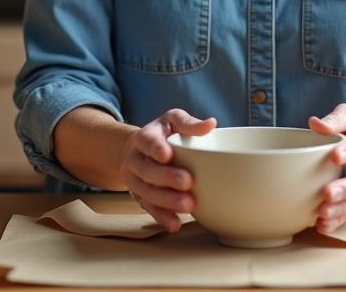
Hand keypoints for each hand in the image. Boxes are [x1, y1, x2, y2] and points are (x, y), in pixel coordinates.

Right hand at [120, 108, 216, 231]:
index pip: (147, 141)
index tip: (167, 155)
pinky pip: (148, 208)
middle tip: (187, 182)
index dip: (156, 148)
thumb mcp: (173, 121)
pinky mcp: (139, 197)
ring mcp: (135, 180)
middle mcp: (134, 159)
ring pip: (146, 192)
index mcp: (143, 137)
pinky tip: (175, 223)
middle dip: (166, 177)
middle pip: (146, 170)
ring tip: (187, 205)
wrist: (140, 151)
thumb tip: (211, 123)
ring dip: (166, 200)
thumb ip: (189, 123)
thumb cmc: (163, 133)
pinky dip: (161, 217)